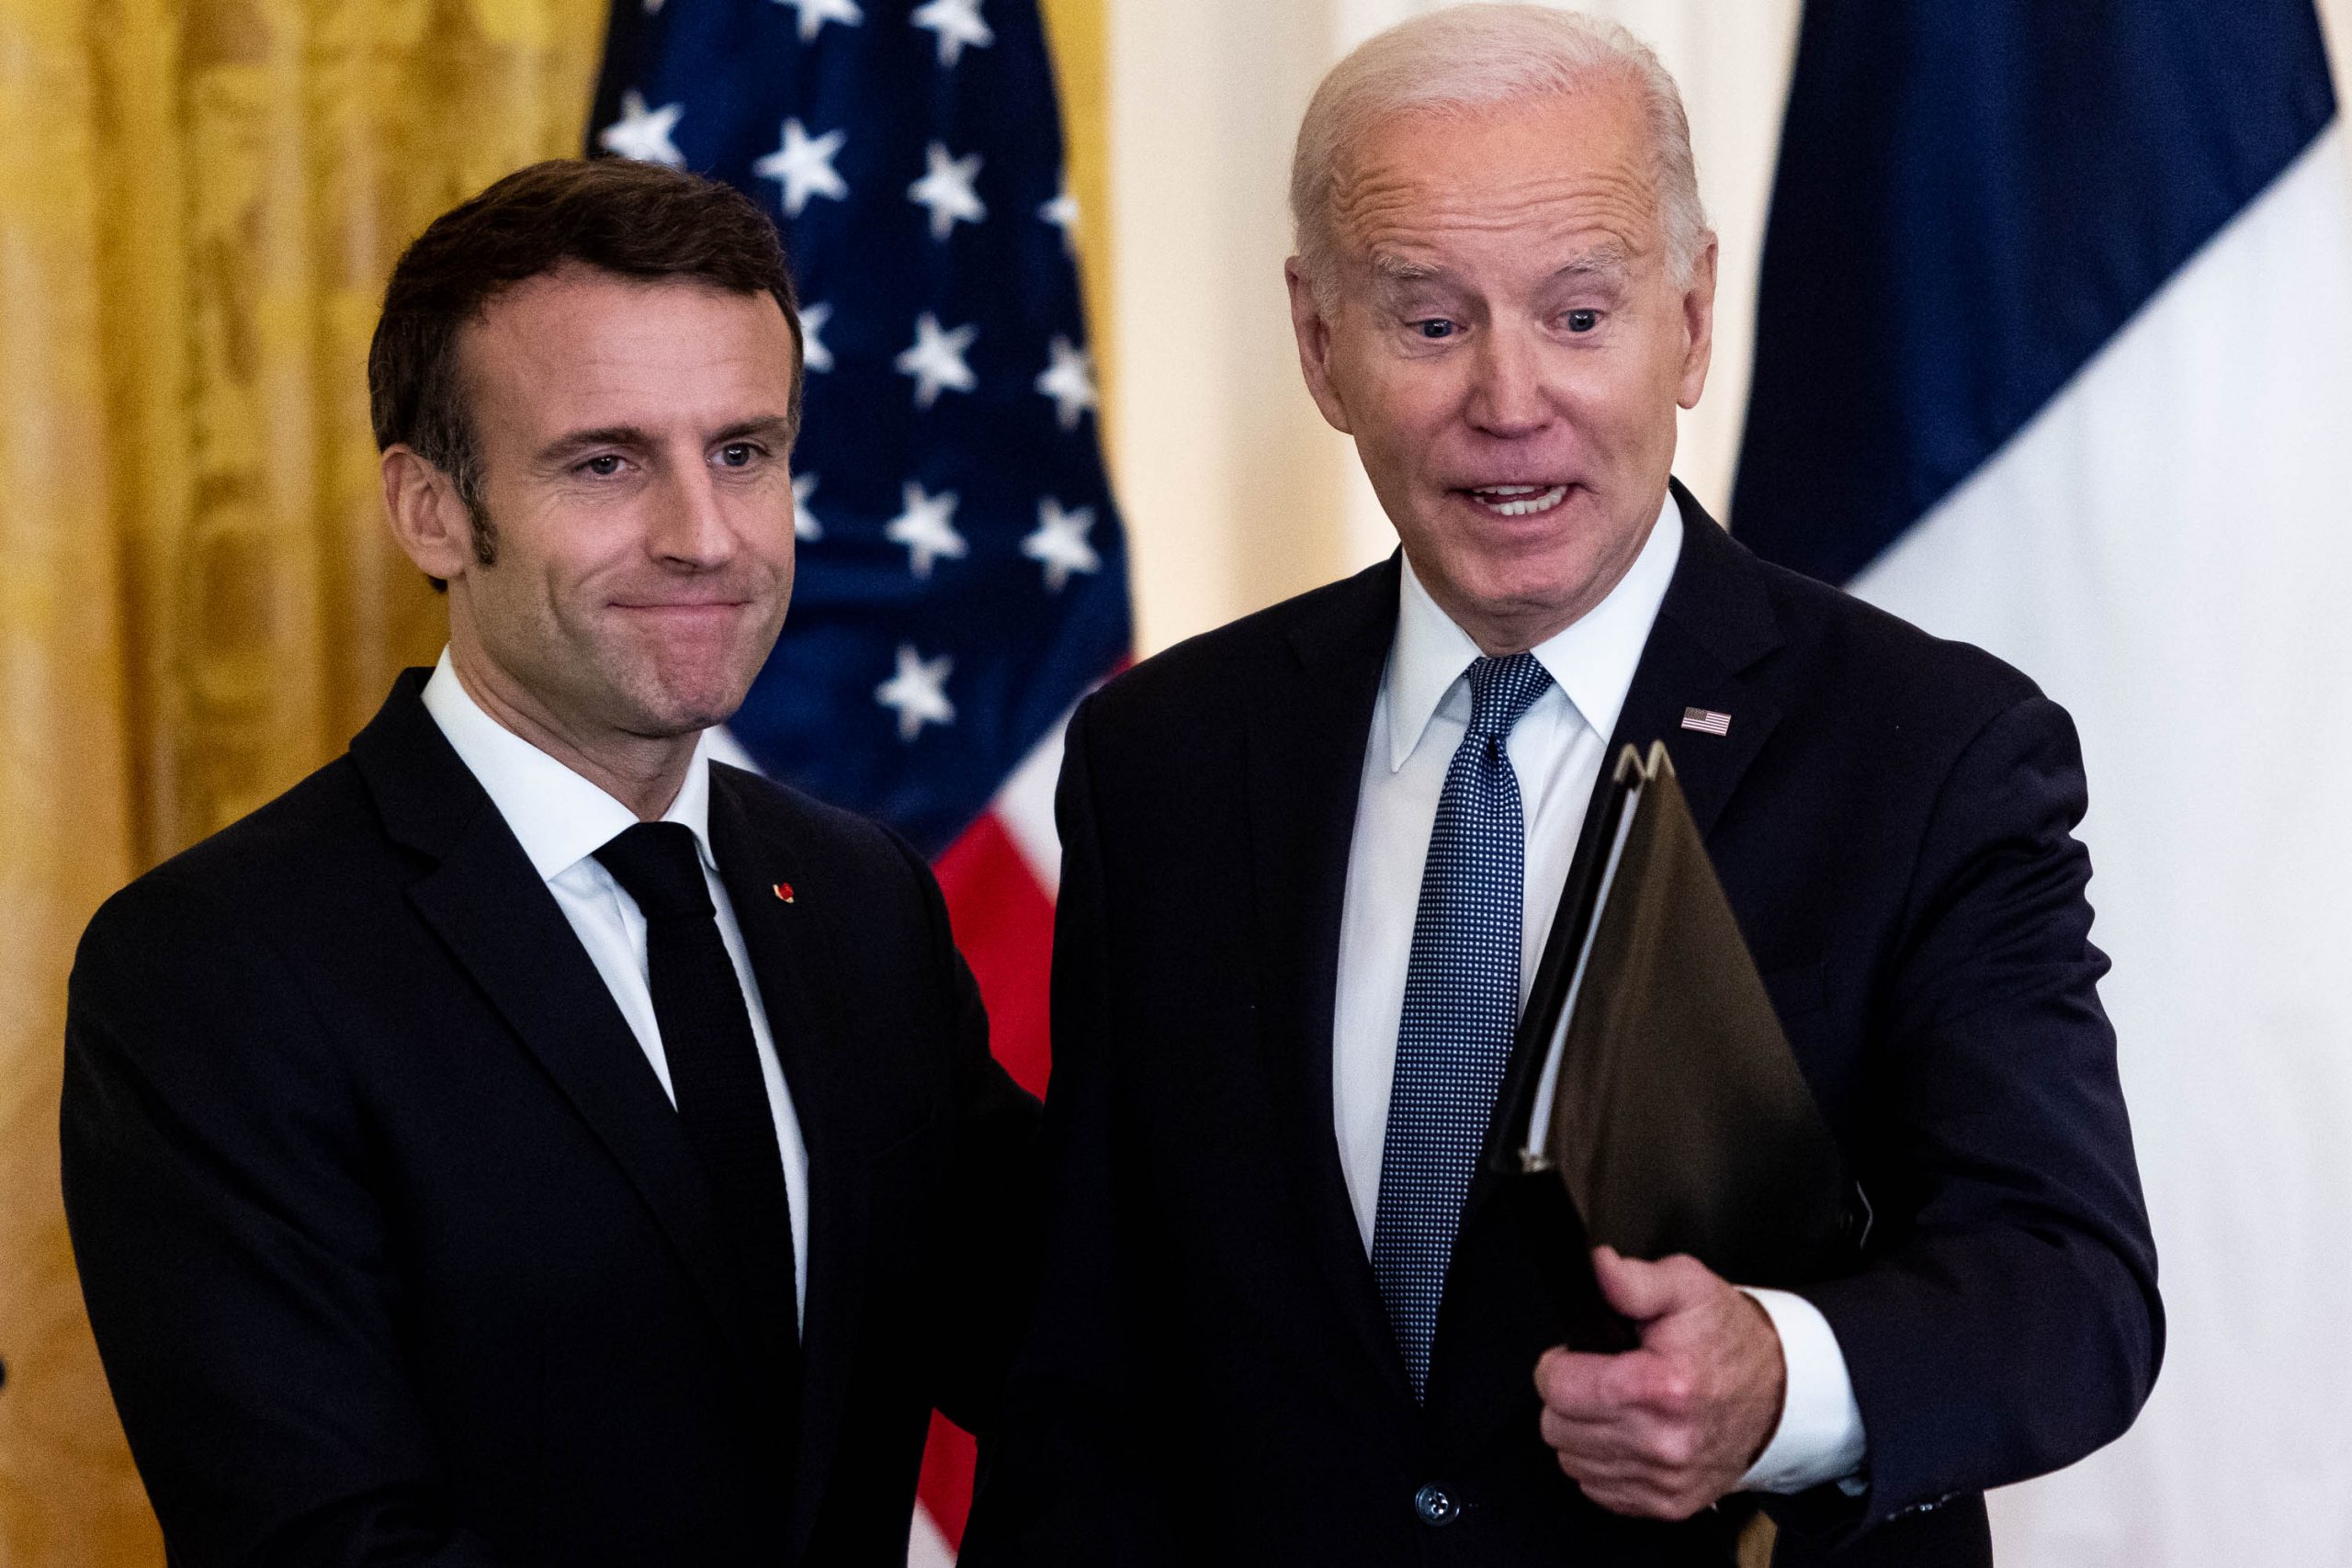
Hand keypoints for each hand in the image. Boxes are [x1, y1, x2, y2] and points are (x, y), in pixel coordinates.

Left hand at [1532, 1246, 1786, 1519]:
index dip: (1558, 1365)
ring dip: (1583, 1433)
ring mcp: (1665, 1480)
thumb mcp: (1687, 1288)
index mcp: (1661, 1387)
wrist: (1778, 1395)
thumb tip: (1598, 1267)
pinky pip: (1598, 1489)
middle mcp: (1663, 1443)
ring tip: (1614, 1405)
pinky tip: (1627, 1435)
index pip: (1560, 1388)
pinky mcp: (1668, 1504)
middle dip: (1568, 1398)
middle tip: (1598, 1378)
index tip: (1577, 1356)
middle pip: (1558, 1428)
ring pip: (1572, 1462)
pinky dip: (1603, 1463)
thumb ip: (1634, 1280)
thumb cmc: (1728, 1340)